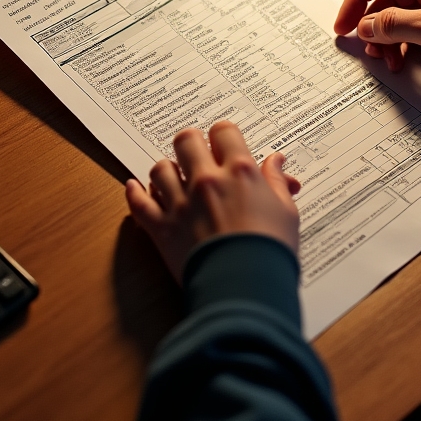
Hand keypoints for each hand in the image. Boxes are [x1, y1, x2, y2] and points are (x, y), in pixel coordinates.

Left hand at [125, 121, 300, 282]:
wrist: (248, 290)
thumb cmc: (271, 252)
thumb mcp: (286, 211)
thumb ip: (276, 181)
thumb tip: (276, 161)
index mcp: (240, 171)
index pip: (224, 131)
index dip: (224, 136)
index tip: (225, 145)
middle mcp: (207, 180)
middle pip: (186, 140)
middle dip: (192, 144)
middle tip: (197, 155)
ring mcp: (181, 204)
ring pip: (160, 169)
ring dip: (168, 171)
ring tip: (174, 178)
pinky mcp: (163, 229)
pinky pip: (139, 203)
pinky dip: (134, 193)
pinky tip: (134, 187)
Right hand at [334, 0, 420, 80]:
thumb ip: (393, 26)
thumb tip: (364, 27)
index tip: (345, 21)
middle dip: (374, 21)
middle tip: (362, 44)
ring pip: (401, 12)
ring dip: (388, 36)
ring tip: (384, 58)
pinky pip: (415, 25)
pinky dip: (404, 42)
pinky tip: (400, 60)